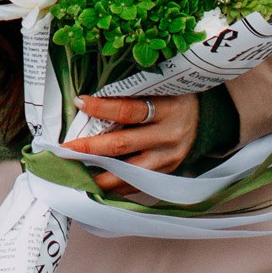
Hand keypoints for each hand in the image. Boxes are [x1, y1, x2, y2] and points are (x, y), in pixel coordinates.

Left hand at [73, 91, 201, 180]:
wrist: (205, 116)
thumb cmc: (173, 95)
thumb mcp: (158, 87)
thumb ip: (130, 95)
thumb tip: (89, 102)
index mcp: (167, 108)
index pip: (129, 110)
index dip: (102, 107)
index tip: (79, 102)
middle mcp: (169, 136)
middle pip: (123, 145)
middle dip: (91, 148)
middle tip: (66, 148)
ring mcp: (169, 158)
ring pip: (130, 172)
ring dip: (101, 175)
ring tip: (77, 173)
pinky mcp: (168, 173)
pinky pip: (139, 183)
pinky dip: (117, 185)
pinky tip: (98, 182)